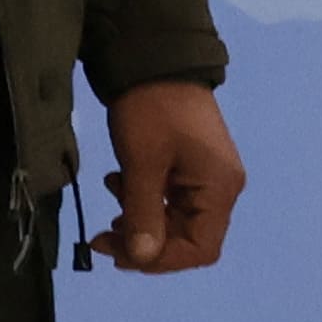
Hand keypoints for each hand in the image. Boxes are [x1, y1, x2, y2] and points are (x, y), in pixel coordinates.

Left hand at [97, 79, 246, 273]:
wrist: (155, 60)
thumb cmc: (151, 111)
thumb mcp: (142, 163)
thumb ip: (142, 214)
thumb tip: (141, 258)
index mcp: (219, 189)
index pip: (201, 249)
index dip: (161, 260)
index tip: (119, 253)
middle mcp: (221, 188)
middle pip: (188, 239)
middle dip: (144, 243)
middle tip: (100, 237)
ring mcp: (207, 178)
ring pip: (176, 222)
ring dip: (140, 223)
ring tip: (110, 205)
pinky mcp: (191, 167)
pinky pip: (170, 201)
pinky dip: (143, 203)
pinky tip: (120, 184)